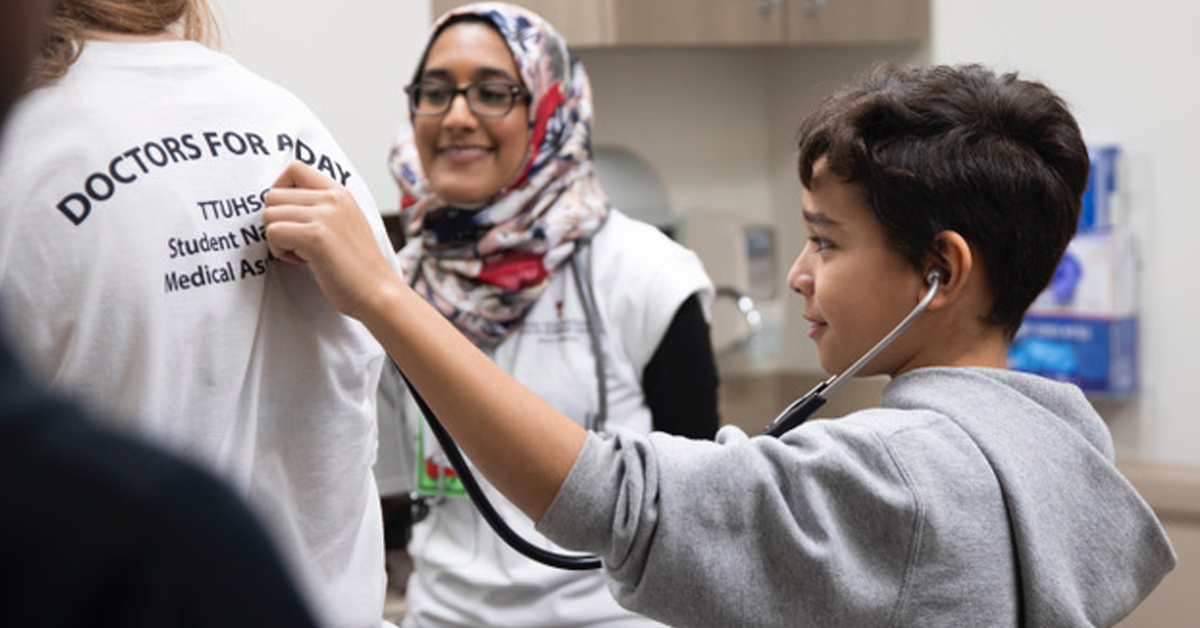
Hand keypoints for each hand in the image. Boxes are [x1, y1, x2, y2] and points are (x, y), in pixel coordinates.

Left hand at [263, 161, 398, 319]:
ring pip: (269, 214)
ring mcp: (324, 216)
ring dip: (277, 238)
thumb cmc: (359, 266)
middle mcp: (332, 198)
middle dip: (276, 220)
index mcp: (340, 192)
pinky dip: (279, 251)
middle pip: (273, 195)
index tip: (289, 214)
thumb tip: (283, 201)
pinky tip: (301, 260)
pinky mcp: (315, 237)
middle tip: (297, 240)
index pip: (294, 168)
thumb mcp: (346, 222)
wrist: (378, 291)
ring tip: (301, 252)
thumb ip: (322, 207)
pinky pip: (273, 233)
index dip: (280, 190)